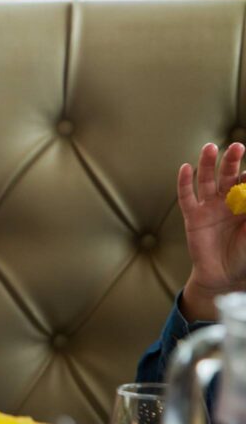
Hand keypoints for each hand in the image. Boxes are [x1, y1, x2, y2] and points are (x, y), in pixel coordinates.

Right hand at [178, 142, 245, 319]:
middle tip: (238, 146)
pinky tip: (186, 168)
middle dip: (232, 161)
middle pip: (228, 175)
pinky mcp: (193, 217)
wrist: (225, 276)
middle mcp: (227, 201)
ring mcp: (209, 208)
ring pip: (207, 181)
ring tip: (210, 147)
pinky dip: (185, 183)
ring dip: (208, 164)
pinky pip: (187, 197)